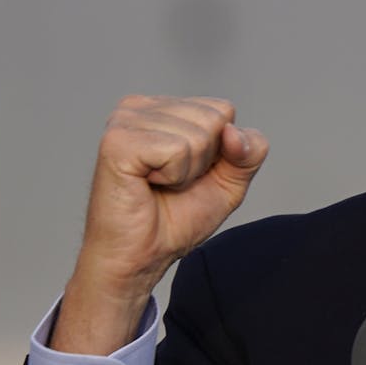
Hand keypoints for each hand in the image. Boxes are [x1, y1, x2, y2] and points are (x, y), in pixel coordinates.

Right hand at [51, 95, 268, 354]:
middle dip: (205, 161)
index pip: (223, 109)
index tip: (189, 174)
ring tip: (158, 185)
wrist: (141, 257)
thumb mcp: (229, 182)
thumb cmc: (174, 220)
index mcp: (162, 108)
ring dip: (186, 172)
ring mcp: (124, 119)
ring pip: (198, 135)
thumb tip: (233, 131)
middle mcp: (140, 106)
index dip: (221, 151)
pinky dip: (173, 177)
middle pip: (215, 118)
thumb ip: (248, 151)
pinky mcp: (117, 141)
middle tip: (171, 183)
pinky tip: (147, 184)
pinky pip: (176, 150)